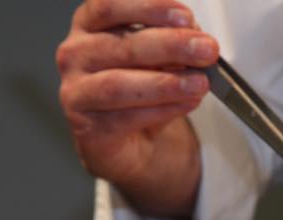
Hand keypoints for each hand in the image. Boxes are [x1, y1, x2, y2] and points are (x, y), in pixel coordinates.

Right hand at [56, 0, 218, 216]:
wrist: (125, 143)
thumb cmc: (136, 92)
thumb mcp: (156, 61)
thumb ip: (170, 48)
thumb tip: (196, 41)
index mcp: (89, 26)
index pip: (110, 6)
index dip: (149, 8)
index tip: (185, 16)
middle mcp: (76, 54)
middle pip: (123, 45)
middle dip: (171, 45)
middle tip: (206, 50)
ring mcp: (76, 91)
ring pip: (119, 84)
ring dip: (166, 82)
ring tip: (199, 83)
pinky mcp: (86, 127)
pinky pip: (125, 117)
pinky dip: (162, 110)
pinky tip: (186, 103)